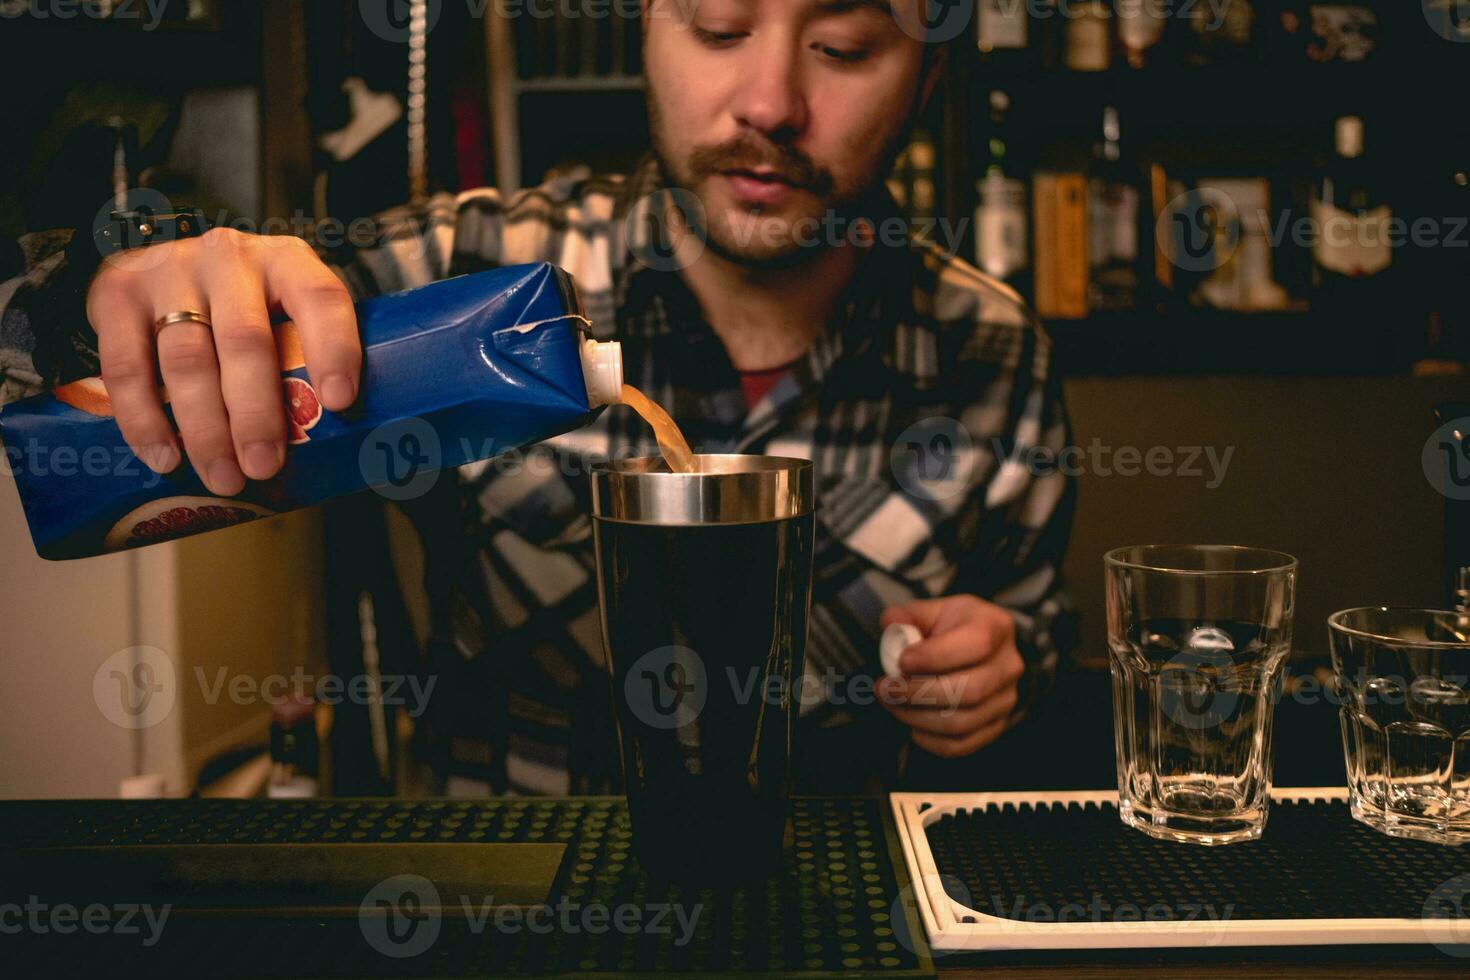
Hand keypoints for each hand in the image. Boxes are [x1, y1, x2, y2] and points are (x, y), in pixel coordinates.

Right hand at [86, 228, 360, 493]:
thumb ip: (303, 359)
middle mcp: (228, 258)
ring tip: (222, 476)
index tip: (339, 402)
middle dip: (256, 412)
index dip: (334, 349)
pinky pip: (127, 366)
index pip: (320, 298)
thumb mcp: (283, 313)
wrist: (163, 266)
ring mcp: (170, 272)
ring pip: (187, 359)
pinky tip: (164, 457)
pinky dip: (145, 419)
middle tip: (264, 466)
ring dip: (205, 429)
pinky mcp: (117, 294)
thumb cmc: (244, 307)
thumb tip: (330, 440)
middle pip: (245, 340)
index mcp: (286, 261)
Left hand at [877, 595, 1023, 757]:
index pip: (976, 645)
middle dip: (919, 692)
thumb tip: (893, 623)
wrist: (971, 648)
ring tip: (891, 704)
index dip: (935, 657)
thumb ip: (910, 615)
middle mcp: (1008, 665)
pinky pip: (962, 745)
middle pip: (971, 690)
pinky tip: (911, 724)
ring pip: (963, 722)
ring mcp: (1005, 699)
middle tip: (886, 688)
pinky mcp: (995, 726)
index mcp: (996, 627)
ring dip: (917, 717)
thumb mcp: (932, 611)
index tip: (901, 661)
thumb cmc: (949, 628)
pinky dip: (930, 740)